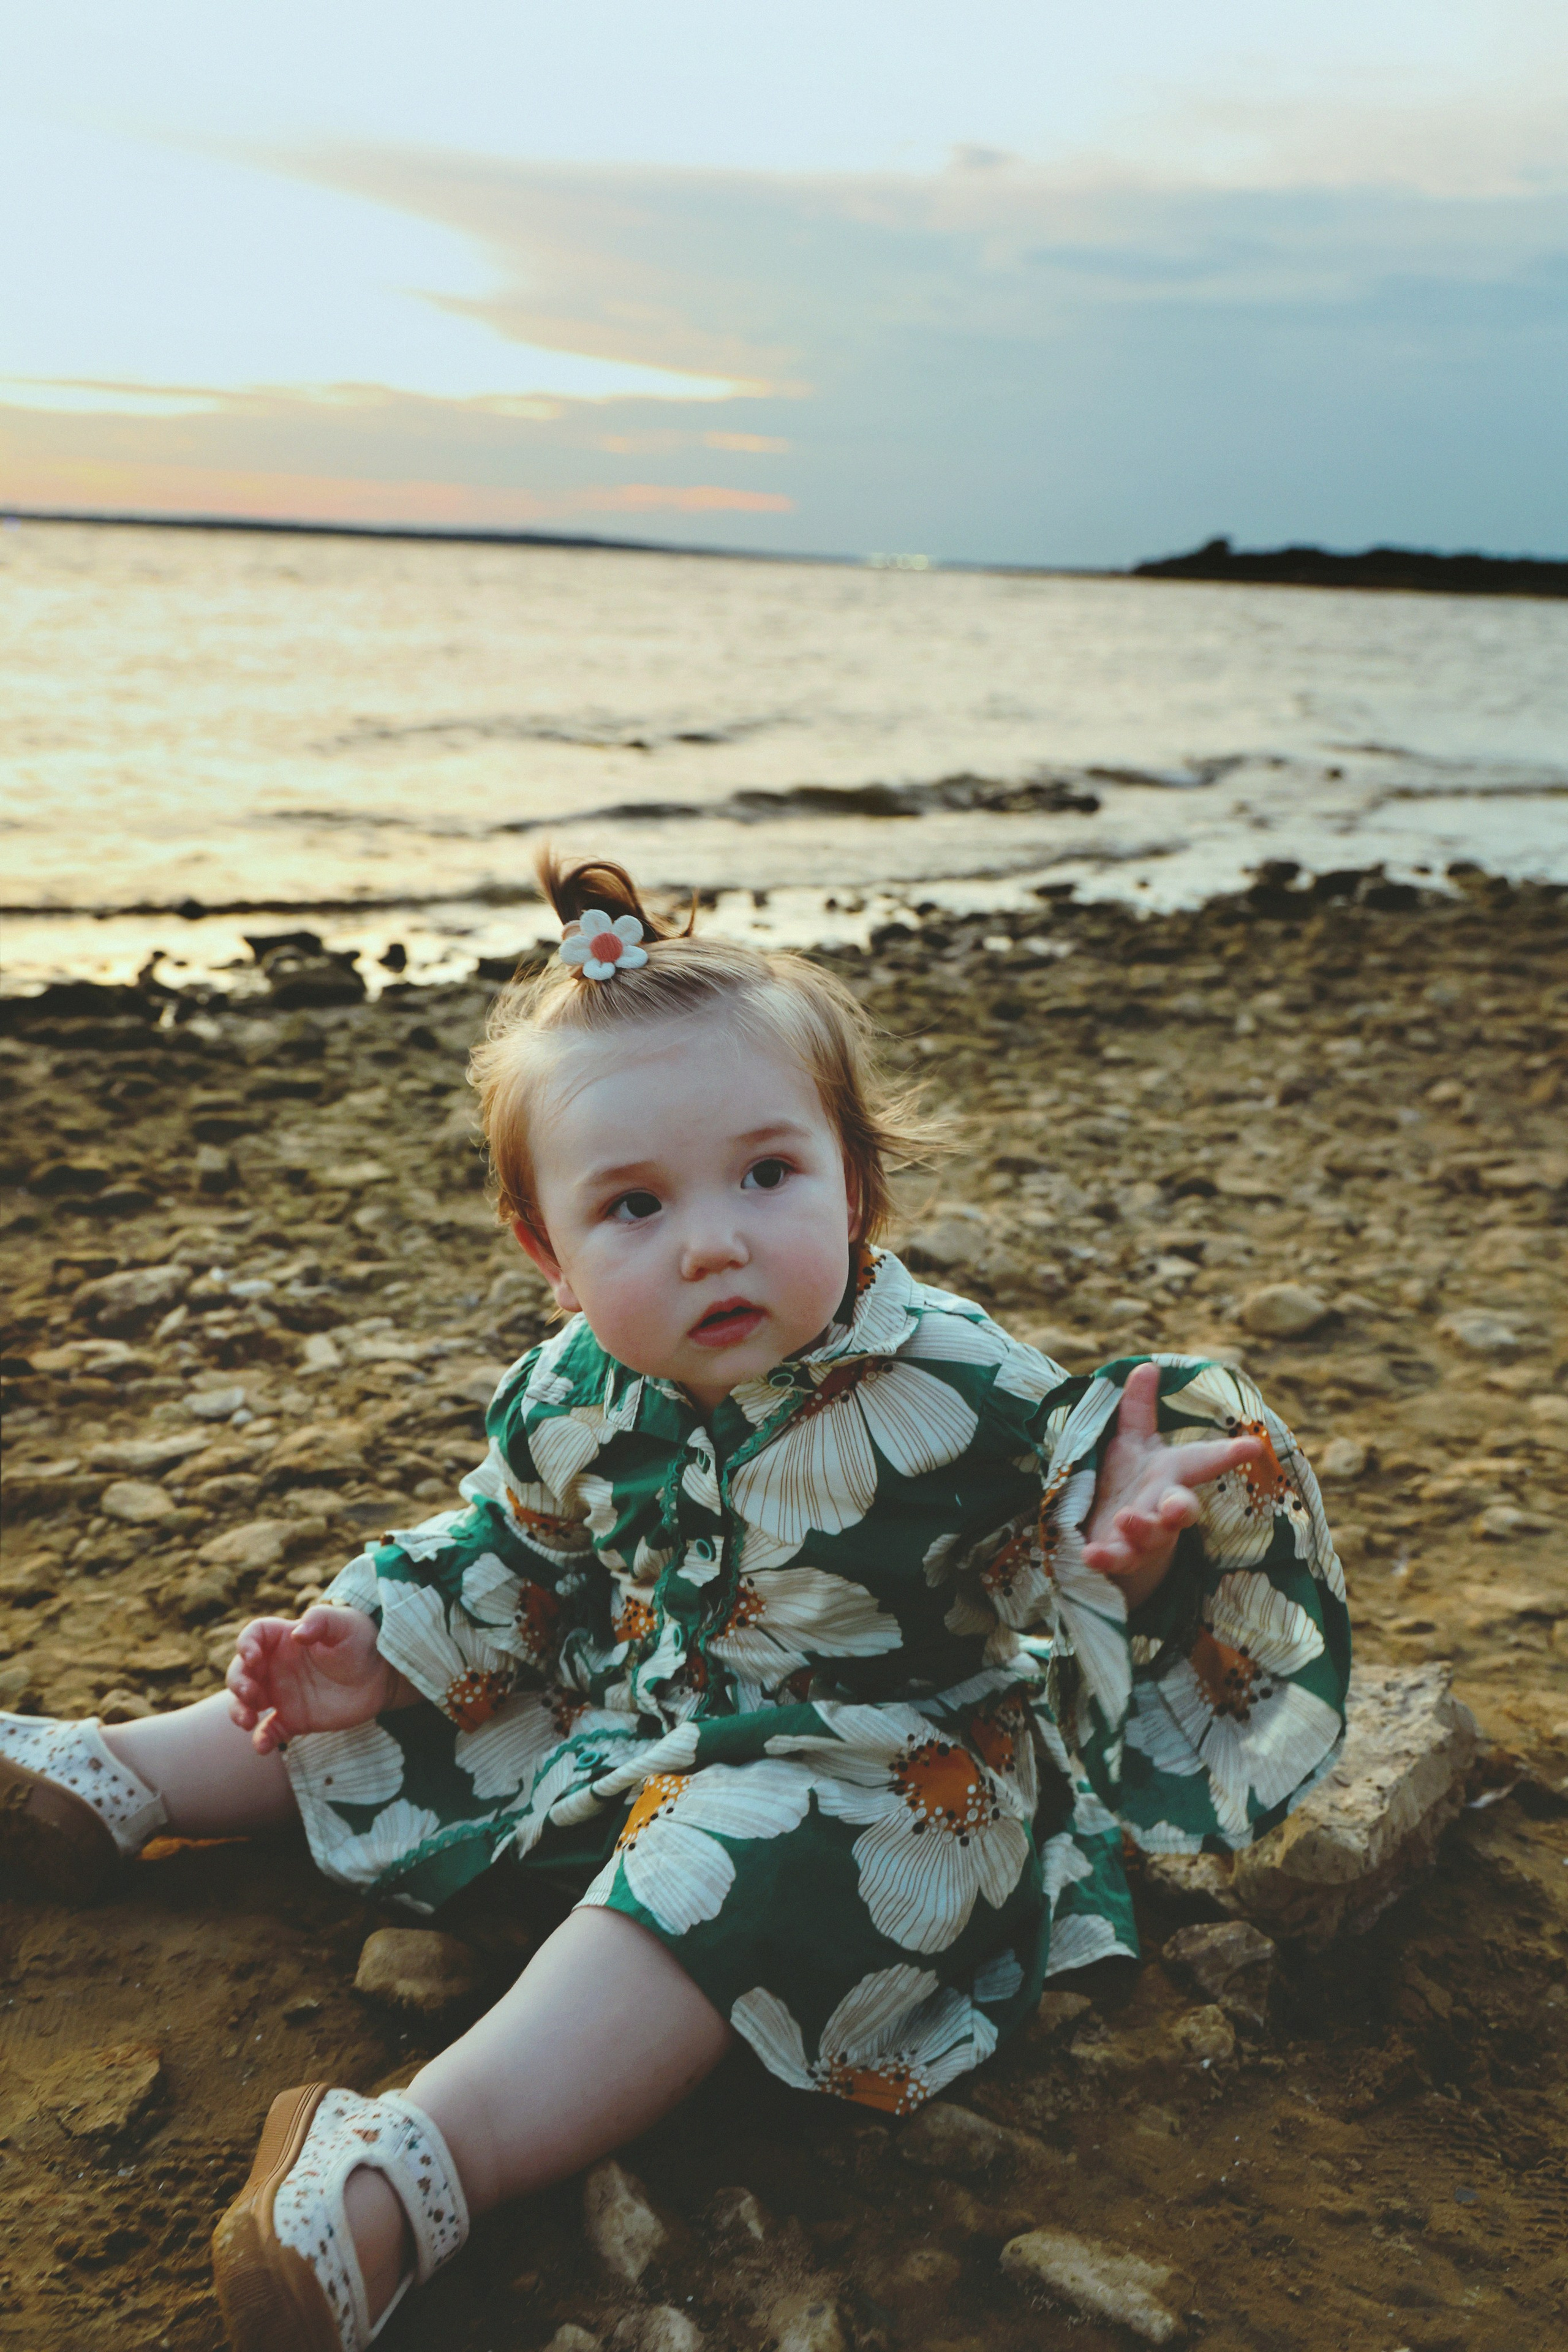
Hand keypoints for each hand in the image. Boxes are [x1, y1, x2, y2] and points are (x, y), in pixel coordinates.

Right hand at [224, 1605, 410, 1755]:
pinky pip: (269, 1731)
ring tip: (247, 1721)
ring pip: (247, 1703)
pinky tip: (262, 1746)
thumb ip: (321, 1620)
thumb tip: (297, 1634)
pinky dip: (261, 1739)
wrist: (383, 1675)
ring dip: (238, 1711)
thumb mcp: (345, 1623)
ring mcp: (283, 1694)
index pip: (253, 1636)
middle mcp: (277, 1666)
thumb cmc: (362, 1641)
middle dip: (238, 1682)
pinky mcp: (293, 1719)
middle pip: (241, 1671)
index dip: (246, 1644)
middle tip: (251, 1694)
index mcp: (284, 1639)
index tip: (253, 1657)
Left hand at [1082, 1362, 1263, 1608]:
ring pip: (1152, 1537)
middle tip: (1179, 1507)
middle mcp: (1163, 1505)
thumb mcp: (1133, 1443)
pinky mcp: (1119, 1555)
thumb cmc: (1130, 1483)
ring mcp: (1144, 1535)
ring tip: (1126, 1518)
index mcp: (1171, 1473)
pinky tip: (1090, 1554)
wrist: (1118, 1537)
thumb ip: (1138, 1409)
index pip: (1202, 1460)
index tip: (1254, 1445)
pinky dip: (1105, 1558)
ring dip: (1141, 1529)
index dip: (1227, 1453)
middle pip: (1182, 1509)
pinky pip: (1115, 1560)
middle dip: (1183, 1509)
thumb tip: (1147, 1366)